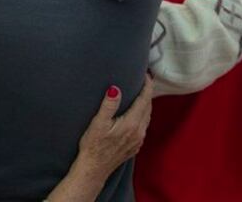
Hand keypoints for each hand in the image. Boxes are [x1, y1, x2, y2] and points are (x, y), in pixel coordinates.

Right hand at [49, 78, 152, 200]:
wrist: (94, 168)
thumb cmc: (93, 145)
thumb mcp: (98, 123)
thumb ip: (109, 105)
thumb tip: (116, 89)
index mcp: (132, 124)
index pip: (144, 100)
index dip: (147, 86)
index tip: (146, 74)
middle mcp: (139, 132)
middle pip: (148, 108)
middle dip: (148, 93)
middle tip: (145, 80)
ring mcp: (138, 140)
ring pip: (147, 117)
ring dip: (146, 104)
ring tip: (142, 93)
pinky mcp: (135, 146)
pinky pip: (144, 126)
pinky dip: (143, 115)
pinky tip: (136, 113)